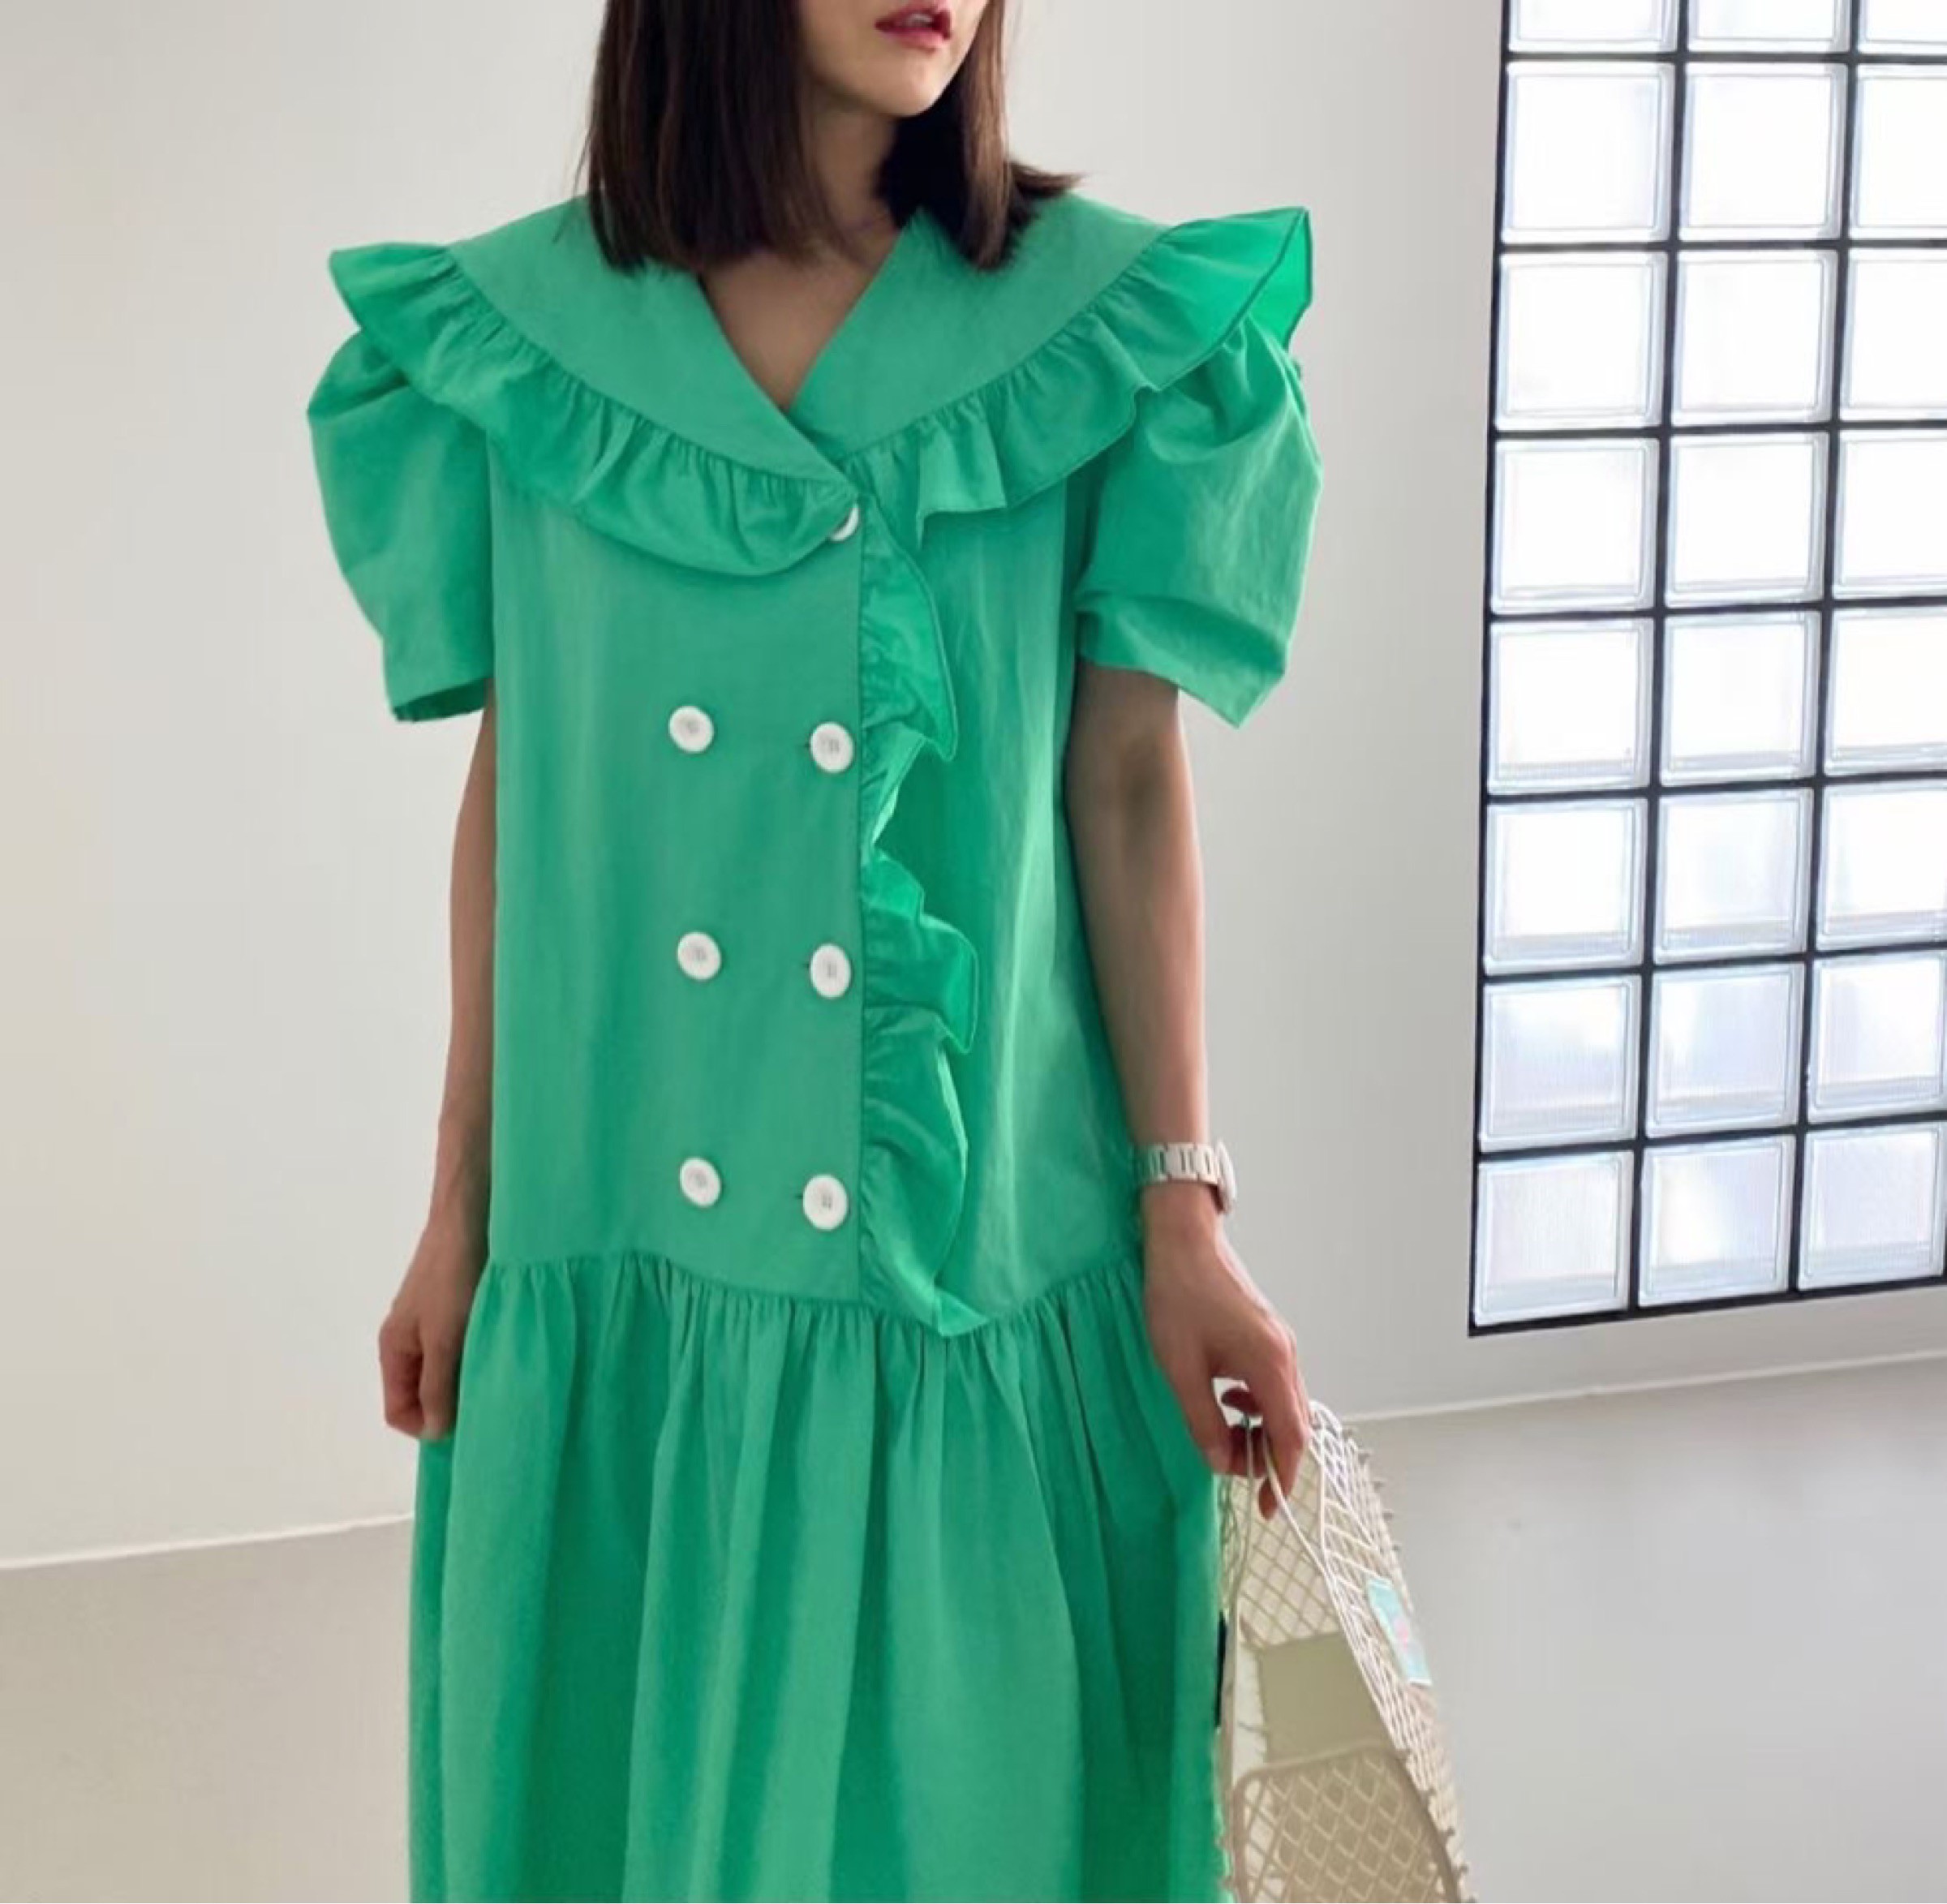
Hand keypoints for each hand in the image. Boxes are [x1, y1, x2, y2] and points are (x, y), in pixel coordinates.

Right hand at [377, 1216, 483, 1439]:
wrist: (470, 1217)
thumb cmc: (452, 1277)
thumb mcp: (443, 1338)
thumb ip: (436, 1385)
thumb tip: (433, 1432)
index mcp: (394, 1348)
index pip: (397, 1410)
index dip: (426, 1425)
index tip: (464, 1422)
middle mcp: (408, 1339)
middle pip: (421, 1393)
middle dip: (449, 1403)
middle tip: (485, 1399)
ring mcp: (430, 1322)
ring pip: (443, 1370)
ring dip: (465, 1378)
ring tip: (495, 1372)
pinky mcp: (454, 1307)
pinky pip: (459, 1347)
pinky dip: (475, 1355)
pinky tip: (499, 1348)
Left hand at [1139, 1183, 1310, 1518]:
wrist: (1184, 1240)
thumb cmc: (1178, 1296)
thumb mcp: (1180, 1368)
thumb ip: (1203, 1421)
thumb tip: (1221, 1464)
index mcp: (1270, 1365)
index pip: (1290, 1437)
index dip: (1282, 1479)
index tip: (1268, 1509)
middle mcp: (1286, 1356)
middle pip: (1293, 1425)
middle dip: (1270, 1458)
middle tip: (1240, 1477)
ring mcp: (1281, 1343)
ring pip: (1285, 1405)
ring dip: (1261, 1430)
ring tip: (1225, 1437)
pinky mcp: (1269, 1336)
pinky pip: (1275, 1385)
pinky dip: (1257, 1405)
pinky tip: (1227, 1400)